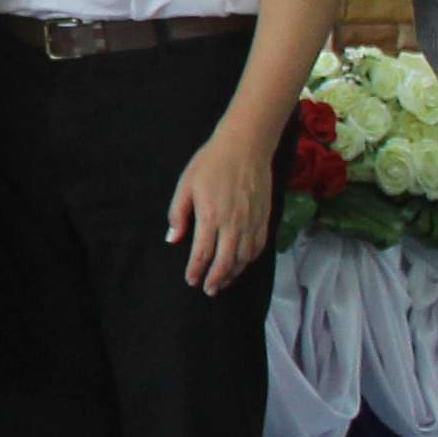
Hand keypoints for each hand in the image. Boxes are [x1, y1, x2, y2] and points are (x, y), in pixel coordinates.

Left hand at [164, 118, 276, 294]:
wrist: (246, 147)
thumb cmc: (211, 163)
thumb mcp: (185, 185)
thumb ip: (178, 214)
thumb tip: (173, 239)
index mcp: (210, 216)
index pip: (203, 253)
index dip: (196, 270)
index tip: (190, 280)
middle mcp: (234, 224)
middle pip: (226, 262)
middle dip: (216, 279)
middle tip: (208, 289)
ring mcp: (252, 222)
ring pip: (244, 258)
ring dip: (233, 273)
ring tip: (223, 282)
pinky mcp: (264, 218)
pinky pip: (259, 246)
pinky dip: (249, 260)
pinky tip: (242, 264)